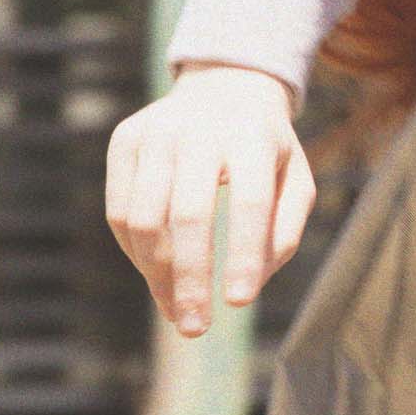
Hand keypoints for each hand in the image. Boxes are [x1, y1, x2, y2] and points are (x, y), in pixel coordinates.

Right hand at [106, 63, 315, 336]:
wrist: (225, 86)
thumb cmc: (267, 150)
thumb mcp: (295, 181)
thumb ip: (284, 232)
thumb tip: (250, 282)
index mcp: (253, 137)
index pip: (250, 202)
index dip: (243, 255)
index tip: (239, 303)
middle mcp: (199, 130)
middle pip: (187, 215)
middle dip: (190, 279)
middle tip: (196, 329)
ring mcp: (155, 132)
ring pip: (143, 219)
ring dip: (157, 275)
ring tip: (177, 310)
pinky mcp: (124, 141)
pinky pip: (119, 211)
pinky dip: (135, 253)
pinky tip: (157, 275)